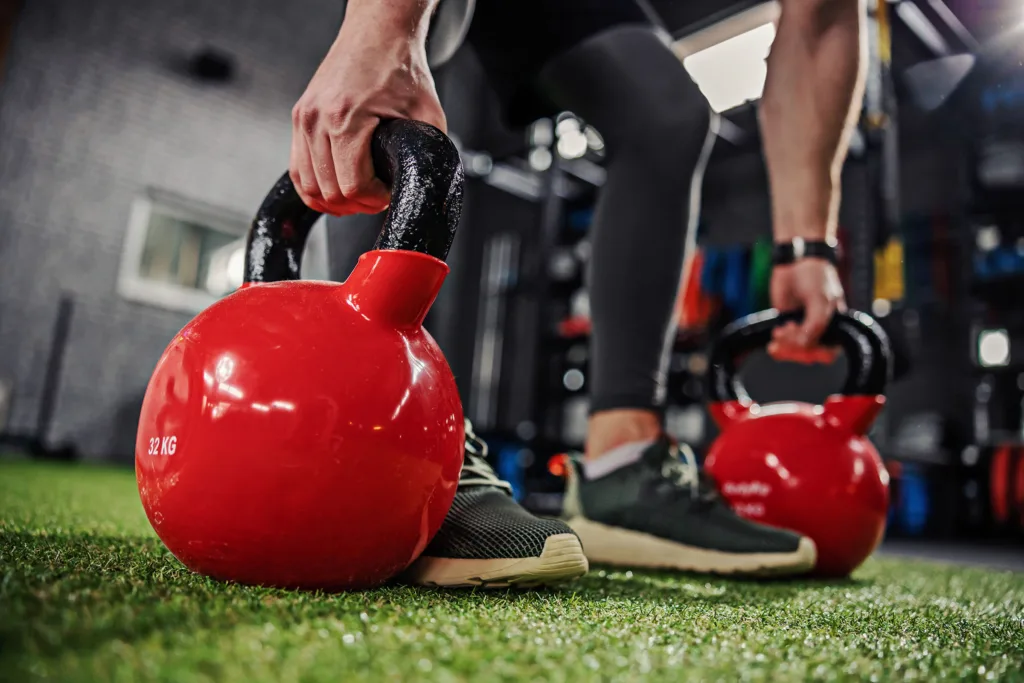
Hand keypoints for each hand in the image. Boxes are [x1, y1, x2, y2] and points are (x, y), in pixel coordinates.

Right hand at [290, 20, 446, 215]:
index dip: (375, 201)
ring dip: (335, 201)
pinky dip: (314, 188)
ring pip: (308, 187)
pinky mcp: (299, 117)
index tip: (389, 194)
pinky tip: (336, 191)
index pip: (352, 187)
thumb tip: (425, 185)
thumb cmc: (401, 68)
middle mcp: (317, 119)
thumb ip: (427, 153)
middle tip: (378, 197)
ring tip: (360, 197)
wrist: (377, 33)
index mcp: (346, 118)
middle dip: (358, 204)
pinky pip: (297, 170)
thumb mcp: (427, 114)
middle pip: (330, 192)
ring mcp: (303, 118)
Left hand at [768, 258, 845, 363]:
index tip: (804, 345)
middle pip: (808, 354)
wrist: (796, 261)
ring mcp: (802, 329)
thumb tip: (804, 346)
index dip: (815, 353)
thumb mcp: (820, 300)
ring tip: (780, 331)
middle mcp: (820, 331)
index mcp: (836, 327)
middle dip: (796, 348)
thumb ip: (815, 323)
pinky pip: (782, 343)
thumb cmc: (815, 277)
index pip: (828, 353)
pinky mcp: (787, 324)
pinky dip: (778, 343)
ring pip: (794, 351)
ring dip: (786, 345)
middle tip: (788, 331)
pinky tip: (776, 334)